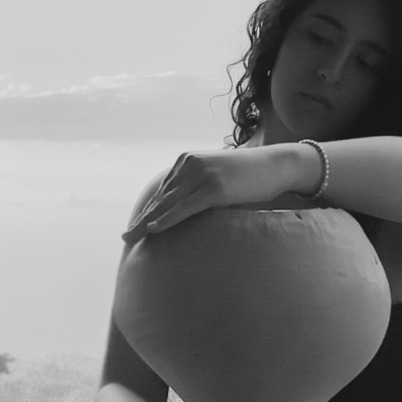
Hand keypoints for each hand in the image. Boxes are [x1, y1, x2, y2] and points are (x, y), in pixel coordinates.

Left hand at [122, 148, 298, 242]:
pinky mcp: (214, 188)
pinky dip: (167, 220)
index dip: (147, 211)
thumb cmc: (250, 176)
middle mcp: (190, 165)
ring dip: (148, 223)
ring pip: (167, 204)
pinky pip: (184, 208)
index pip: (162, 191)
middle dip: (142, 220)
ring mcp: (201, 175)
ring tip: (132, 239)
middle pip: (160, 198)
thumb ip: (200, 189)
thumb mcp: (219, 179)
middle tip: (125, 238)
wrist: (276, 165)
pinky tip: (153, 230)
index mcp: (188, 161)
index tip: (134, 227)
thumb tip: (187, 209)